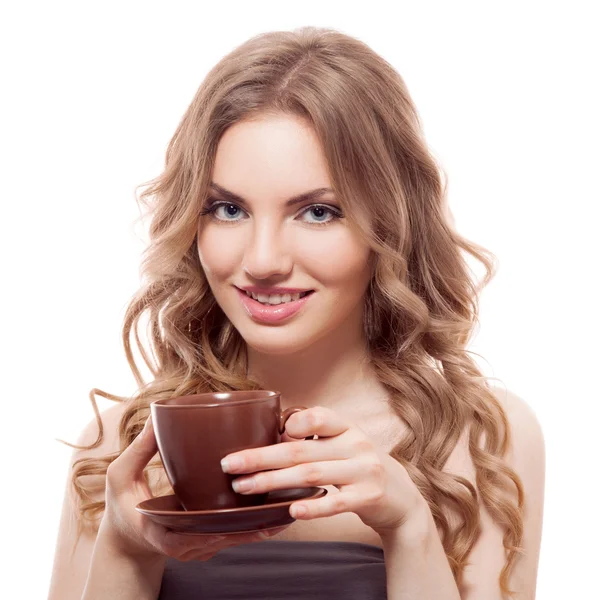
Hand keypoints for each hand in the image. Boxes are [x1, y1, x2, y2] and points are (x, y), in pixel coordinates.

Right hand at [101, 415, 289, 562]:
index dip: (227, 527)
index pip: (199, 535)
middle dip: (253, 528)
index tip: (250, 513)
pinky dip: (250, 527)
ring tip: (287, 515)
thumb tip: (158, 416)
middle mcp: (185, 546)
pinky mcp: (204, 544)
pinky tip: (273, 515)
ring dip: (258, 529)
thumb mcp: (120, 477)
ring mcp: (196, 548)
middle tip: (281, 513)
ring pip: (232, 541)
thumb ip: (139, 449)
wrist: (123, 538)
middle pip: (225, 540)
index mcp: (164, 535)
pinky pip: (230, 537)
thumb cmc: (121, 506)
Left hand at [220, 406, 427, 537]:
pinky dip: (313, 507)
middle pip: (302, 450)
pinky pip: (337, 502)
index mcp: (348, 426)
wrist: (402, 498)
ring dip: (273, 481)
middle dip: (261, 457)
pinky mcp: (369, 497)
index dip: (290, 425)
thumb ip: (316, 439)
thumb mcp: (345, 444)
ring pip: (312, 474)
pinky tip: (291, 511)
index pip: (318, 416)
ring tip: (244, 487)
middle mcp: (357, 444)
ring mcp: (364, 471)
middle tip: (229, 464)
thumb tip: (270, 438)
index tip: (263, 435)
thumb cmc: (359, 466)